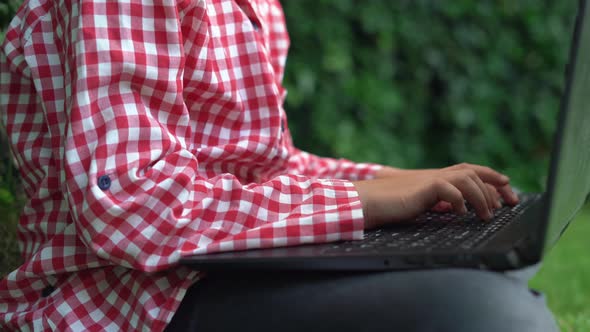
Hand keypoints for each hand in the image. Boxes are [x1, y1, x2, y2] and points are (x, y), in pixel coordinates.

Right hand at [355, 163, 517, 228]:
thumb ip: (435, 202)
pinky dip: (461, 201)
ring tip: (486, 215)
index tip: (506, 190)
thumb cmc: (387, 205)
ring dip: (481, 196)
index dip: (490, 178)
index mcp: (434, 178)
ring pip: (466, 178)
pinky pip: (450, 189)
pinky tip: (462, 215)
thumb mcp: (418, 203)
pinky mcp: (423, 187)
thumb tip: (455, 209)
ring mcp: (428, 179)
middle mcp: (434, 175)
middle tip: (509, 203)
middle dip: (496, 185)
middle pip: (473, 170)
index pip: (468, 171)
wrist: (366, 201)